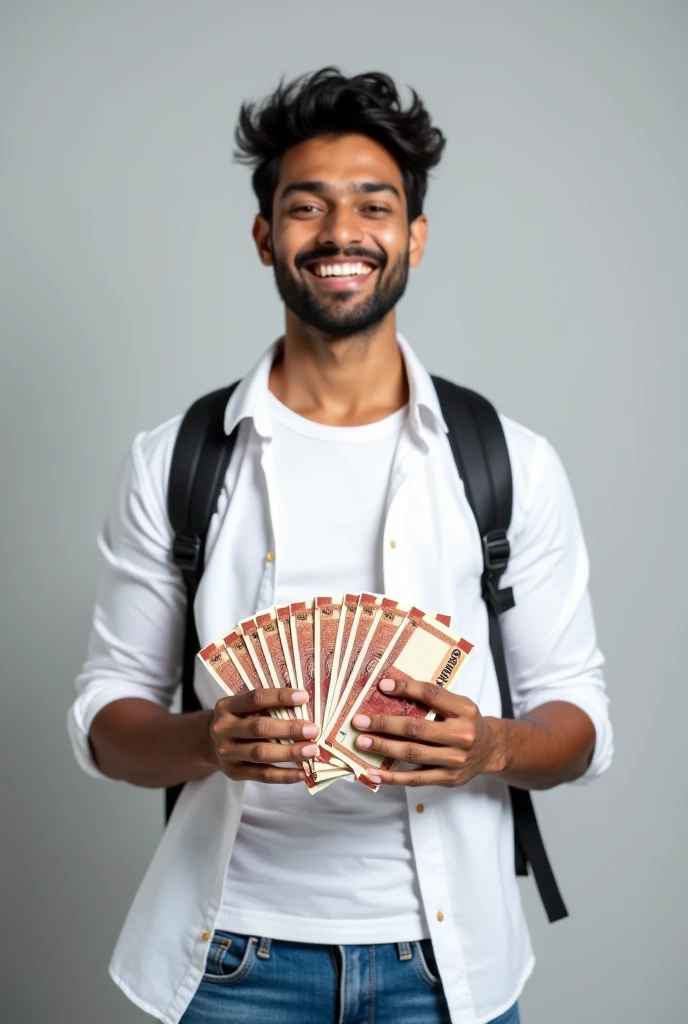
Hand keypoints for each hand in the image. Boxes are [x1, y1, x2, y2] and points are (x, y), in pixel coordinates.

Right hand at [209, 688, 317, 783]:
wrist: (210, 745)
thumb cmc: (239, 721)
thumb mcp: (244, 708)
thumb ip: (267, 707)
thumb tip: (305, 707)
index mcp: (227, 706)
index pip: (255, 698)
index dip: (280, 697)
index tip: (304, 697)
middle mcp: (223, 728)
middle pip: (259, 728)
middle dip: (289, 729)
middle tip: (313, 730)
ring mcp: (226, 752)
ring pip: (261, 753)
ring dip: (289, 752)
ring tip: (311, 751)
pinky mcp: (233, 772)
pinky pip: (262, 775)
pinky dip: (285, 775)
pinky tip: (303, 772)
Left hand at [351, 678, 504, 787]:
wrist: (491, 750)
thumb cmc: (466, 721)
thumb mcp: (458, 704)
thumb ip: (432, 699)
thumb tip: (389, 690)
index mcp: (464, 710)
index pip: (431, 695)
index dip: (406, 688)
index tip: (382, 685)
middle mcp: (462, 735)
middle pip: (416, 729)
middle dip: (384, 724)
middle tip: (359, 721)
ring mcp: (455, 760)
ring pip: (412, 754)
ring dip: (383, 748)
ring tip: (362, 742)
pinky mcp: (448, 779)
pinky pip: (415, 779)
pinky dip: (391, 778)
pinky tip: (372, 773)